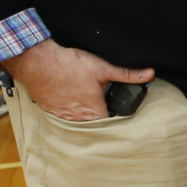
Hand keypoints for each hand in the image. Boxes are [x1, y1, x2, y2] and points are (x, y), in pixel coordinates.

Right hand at [2, 38, 153, 121]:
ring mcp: (61, 116)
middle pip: (95, 125)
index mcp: (93, 112)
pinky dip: (70, 112)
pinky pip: (63, 117)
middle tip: (107, 108)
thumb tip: (149, 73)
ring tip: (89, 105)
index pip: (111, 124)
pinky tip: (72, 102)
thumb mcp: (102, 68)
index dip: (118, 120)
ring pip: (78, 122)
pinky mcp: (49, 111)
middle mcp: (77, 119)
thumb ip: (127, 74)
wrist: (37, 61)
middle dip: (102, 118)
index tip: (122, 114)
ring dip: (85, 116)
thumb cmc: (69, 65)